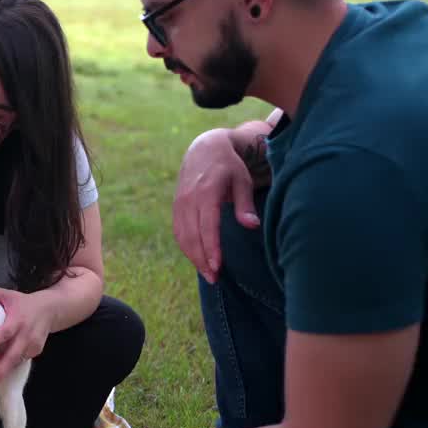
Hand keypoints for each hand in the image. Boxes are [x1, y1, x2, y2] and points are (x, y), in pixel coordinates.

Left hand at [0, 286, 52, 389]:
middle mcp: (26, 334)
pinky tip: (0, 374)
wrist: (50, 309)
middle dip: (1, 370)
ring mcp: (33, 344)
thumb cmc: (24, 303)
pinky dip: (11, 367)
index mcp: (18, 319)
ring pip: (17, 361)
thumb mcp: (8, 295)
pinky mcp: (36, 351)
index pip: (7, 331)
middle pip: (13, 355)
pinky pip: (21, 361)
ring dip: (4, 371)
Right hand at [173, 128, 259, 283]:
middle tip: (214, 278)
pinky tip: (198, 259)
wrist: (203, 149)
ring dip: (193, 257)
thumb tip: (252, 225)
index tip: (217, 266)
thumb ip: (244, 204)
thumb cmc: (229, 167)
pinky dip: (187, 248)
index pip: (207, 226)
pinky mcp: (176, 207)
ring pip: (182, 236)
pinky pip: (178, 232)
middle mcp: (189, 199)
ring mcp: (179, 203)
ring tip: (208, 273)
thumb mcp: (242, 180)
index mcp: (206, 191)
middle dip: (202, 259)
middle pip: (191, 236)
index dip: (211, 248)